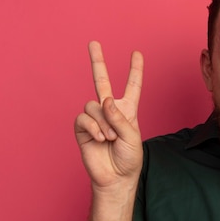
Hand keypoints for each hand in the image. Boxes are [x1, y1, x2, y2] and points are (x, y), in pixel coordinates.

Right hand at [74, 41, 143, 189]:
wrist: (115, 178)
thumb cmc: (129, 159)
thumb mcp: (133, 137)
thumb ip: (120, 117)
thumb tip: (104, 100)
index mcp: (127, 111)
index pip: (132, 86)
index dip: (135, 70)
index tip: (137, 53)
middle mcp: (110, 111)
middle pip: (101, 81)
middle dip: (97, 61)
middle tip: (93, 43)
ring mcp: (95, 118)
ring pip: (93, 105)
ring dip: (103, 122)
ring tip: (109, 138)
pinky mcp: (82, 128)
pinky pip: (84, 117)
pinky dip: (93, 127)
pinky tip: (99, 138)